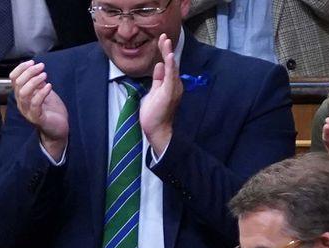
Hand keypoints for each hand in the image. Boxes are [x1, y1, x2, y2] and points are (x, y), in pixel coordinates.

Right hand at [9, 60, 68, 161]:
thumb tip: (36, 69)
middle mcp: (22, 103)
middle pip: (18, 84)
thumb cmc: (51, 111)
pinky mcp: (37, 118)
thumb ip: (38, 83)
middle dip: (29, 72)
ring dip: (34, 81)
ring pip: (23, 93)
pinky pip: (35, 104)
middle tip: (41, 67)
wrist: (58, 129)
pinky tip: (49, 86)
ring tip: (45, 75)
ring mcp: (28, 111)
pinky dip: (42, 93)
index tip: (32, 62)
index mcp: (21, 96)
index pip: (13, 79)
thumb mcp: (43, 92)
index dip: (21, 68)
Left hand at [139, 33, 181, 154]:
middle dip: (166, 49)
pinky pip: (170, 76)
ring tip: (165, 41)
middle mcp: (174, 84)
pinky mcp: (169, 92)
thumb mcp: (154, 92)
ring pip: (172, 67)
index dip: (164, 52)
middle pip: (171, 63)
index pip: (167, 65)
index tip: (161, 41)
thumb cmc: (155, 114)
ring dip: (168, 53)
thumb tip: (159, 65)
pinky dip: (170, 66)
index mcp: (170, 84)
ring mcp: (173, 88)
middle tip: (163, 36)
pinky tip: (168, 56)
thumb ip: (158, 79)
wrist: (157, 130)